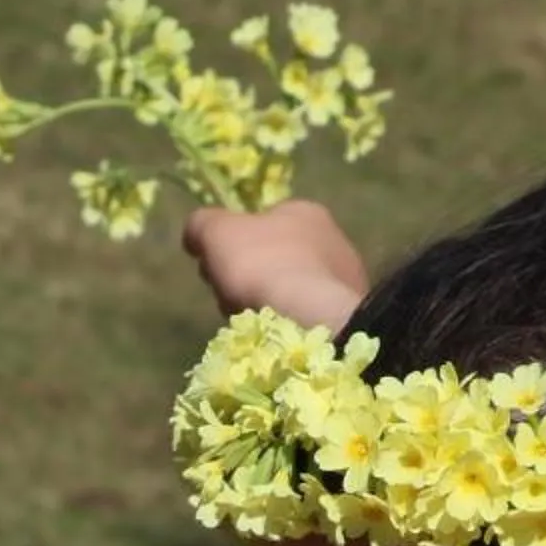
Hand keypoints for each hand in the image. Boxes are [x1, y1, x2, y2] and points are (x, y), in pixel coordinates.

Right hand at [180, 200, 368, 329]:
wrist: (310, 317)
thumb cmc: (262, 264)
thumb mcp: (216, 233)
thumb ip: (201, 225)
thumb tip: (195, 232)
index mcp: (303, 211)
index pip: (259, 223)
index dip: (232, 245)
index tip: (217, 268)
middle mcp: (333, 237)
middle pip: (274, 258)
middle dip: (249, 278)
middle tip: (233, 298)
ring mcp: (347, 277)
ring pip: (291, 290)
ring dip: (269, 304)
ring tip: (257, 322)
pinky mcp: (350, 312)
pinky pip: (309, 315)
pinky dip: (292, 323)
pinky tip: (281, 334)